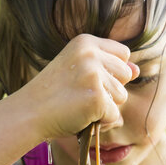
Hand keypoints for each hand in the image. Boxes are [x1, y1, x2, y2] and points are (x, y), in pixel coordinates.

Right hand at [17, 34, 138, 139]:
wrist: (28, 113)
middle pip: (126, 75)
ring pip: (122, 97)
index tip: (87, 80)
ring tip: (79, 106)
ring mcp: (94, 75)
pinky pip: (114, 115)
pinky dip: (100, 122)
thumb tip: (137, 70)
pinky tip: (80, 117)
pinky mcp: (96, 98)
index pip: (123, 55)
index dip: (111, 72)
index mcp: (85, 42)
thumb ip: (108, 68)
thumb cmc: (53, 94)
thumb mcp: (78, 71)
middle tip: (80, 94)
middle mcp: (91, 54)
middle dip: (110, 90)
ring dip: (105, 107)